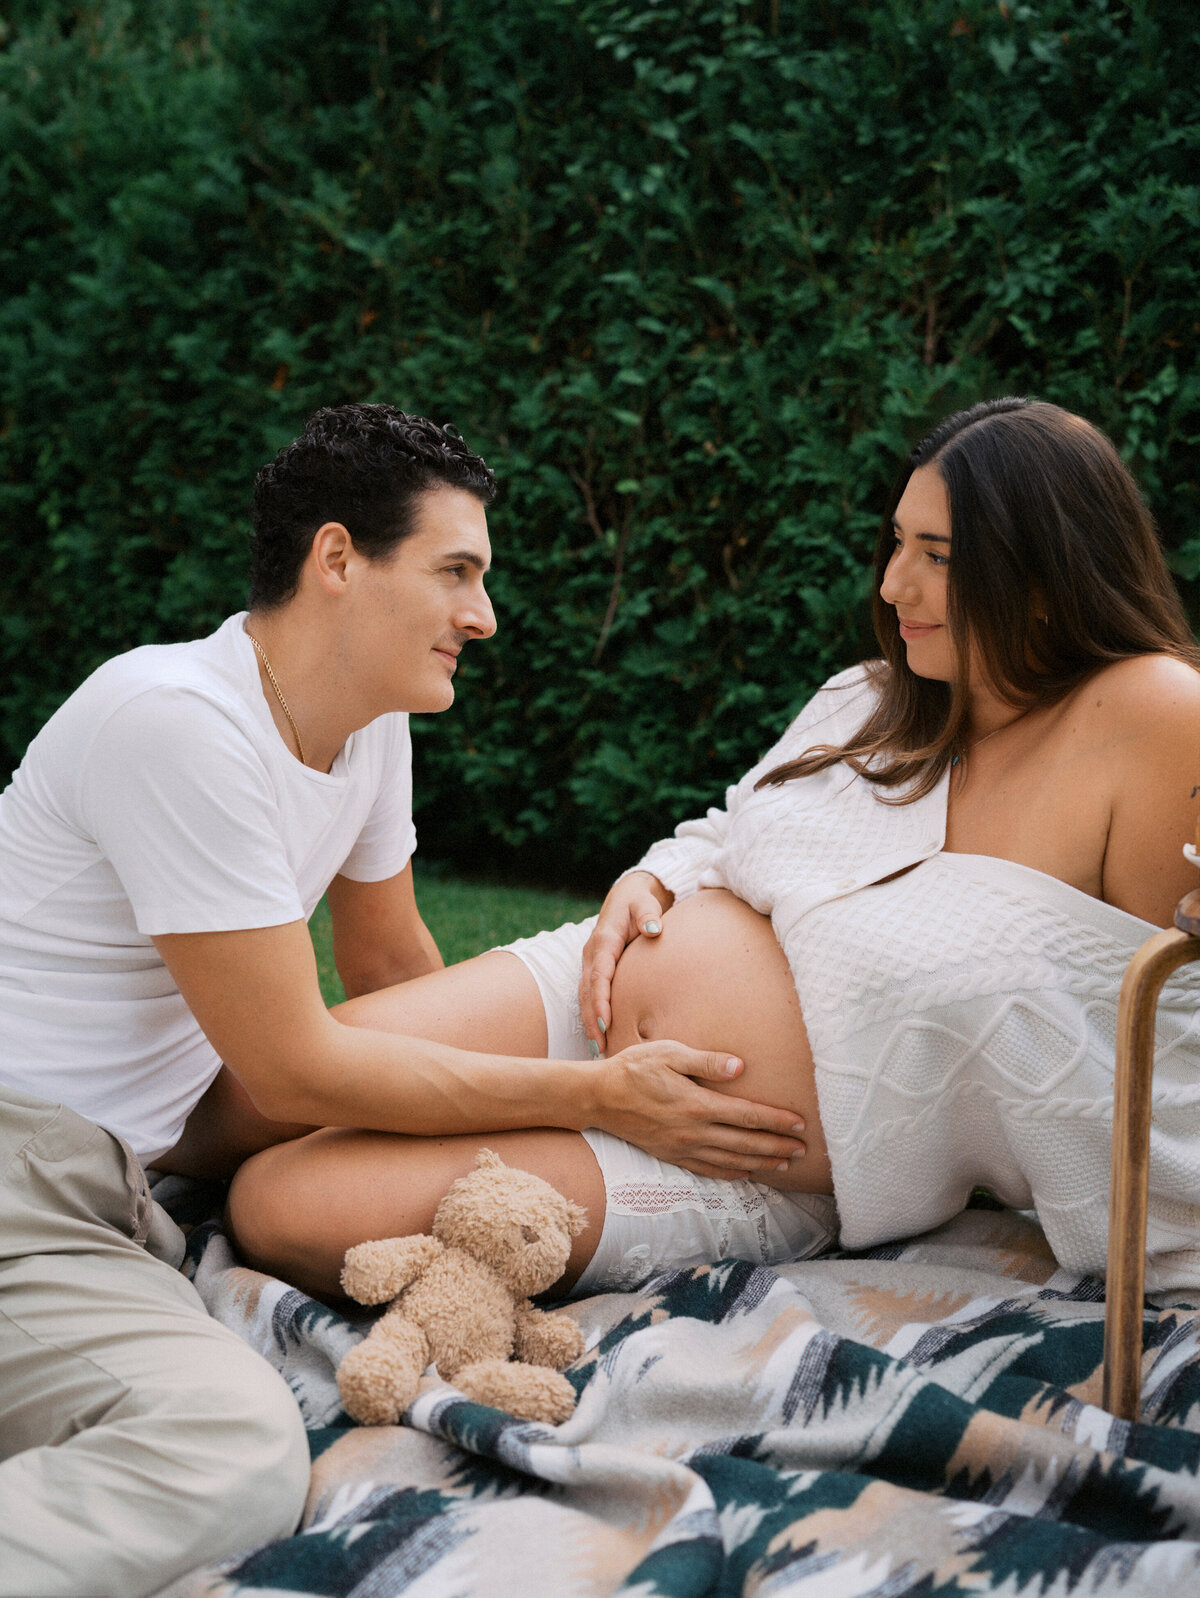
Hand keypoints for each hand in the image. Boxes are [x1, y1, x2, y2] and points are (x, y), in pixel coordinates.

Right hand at [580, 871, 672, 1052]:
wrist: (626, 897)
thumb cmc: (638, 902)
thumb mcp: (644, 903)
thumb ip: (648, 915)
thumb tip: (653, 929)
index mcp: (603, 942)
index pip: (599, 975)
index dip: (600, 999)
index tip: (606, 1021)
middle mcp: (592, 955)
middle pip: (587, 992)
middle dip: (591, 1019)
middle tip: (600, 1046)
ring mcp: (591, 964)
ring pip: (585, 997)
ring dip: (589, 1022)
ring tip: (598, 1048)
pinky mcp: (595, 970)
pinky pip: (590, 996)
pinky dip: (591, 1016)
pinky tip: (599, 1036)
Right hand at [589, 1040, 806, 1179]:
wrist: (599, 1096)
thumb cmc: (634, 1068)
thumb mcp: (670, 1053)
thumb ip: (707, 1062)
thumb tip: (740, 1068)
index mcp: (697, 1104)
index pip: (747, 1116)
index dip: (776, 1120)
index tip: (800, 1123)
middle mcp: (693, 1131)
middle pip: (746, 1143)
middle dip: (778, 1146)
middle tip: (803, 1149)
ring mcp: (682, 1148)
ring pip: (731, 1161)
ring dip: (761, 1162)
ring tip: (785, 1163)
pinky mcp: (671, 1156)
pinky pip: (708, 1170)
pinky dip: (732, 1173)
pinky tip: (746, 1172)